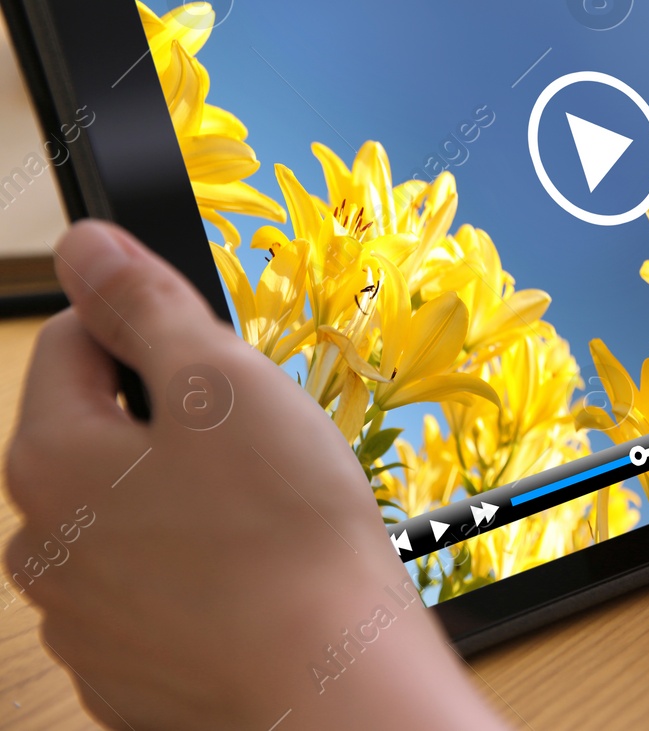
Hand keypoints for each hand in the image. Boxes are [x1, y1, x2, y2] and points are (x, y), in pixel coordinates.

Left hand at [3, 222, 503, 729]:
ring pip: (125, 522)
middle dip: (170, 425)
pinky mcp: (125, 673)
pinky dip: (195, 581)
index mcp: (50, 457)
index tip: (213, 350)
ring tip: (265, 518)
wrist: (328, 681)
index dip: (148, 326)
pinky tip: (254, 580)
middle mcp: (40, 544)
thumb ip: (145, 303)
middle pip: (98, 438)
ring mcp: (80, 619)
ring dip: (182, 505)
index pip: (71, 342)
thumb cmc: (284, 533)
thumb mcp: (223, 382)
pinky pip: (150, 598)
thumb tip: (85, 245)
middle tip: (257, 442)